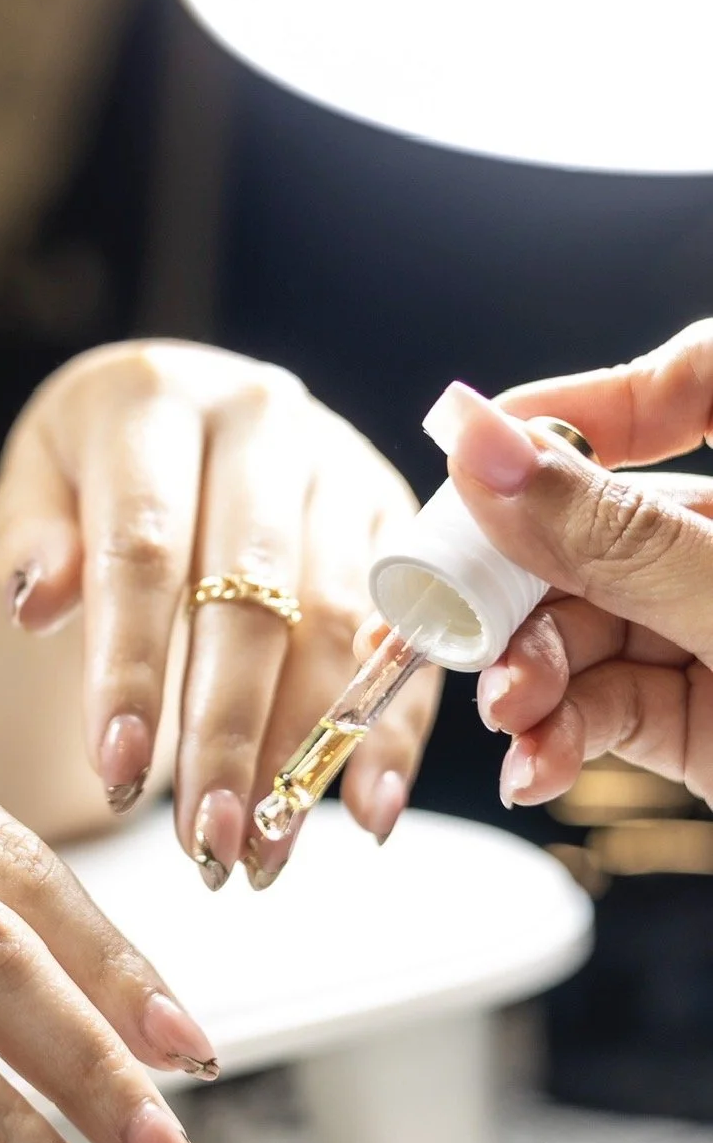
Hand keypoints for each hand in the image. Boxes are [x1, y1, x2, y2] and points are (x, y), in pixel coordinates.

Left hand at [0, 342, 440, 883]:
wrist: (189, 408)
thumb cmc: (95, 468)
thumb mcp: (34, 478)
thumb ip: (27, 536)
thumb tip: (36, 604)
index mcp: (156, 399)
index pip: (145, 550)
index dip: (133, 668)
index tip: (115, 775)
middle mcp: (266, 418)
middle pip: (253, 598)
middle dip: (229, 735)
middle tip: (207, 845)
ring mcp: (345, 464)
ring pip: (336, 625)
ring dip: (307, 751)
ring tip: (266, 852)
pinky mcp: (401, 515)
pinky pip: (410, 636)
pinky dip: (392, 731)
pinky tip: (365, 814)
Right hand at [413, 332, 712, 807]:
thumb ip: (620, 536)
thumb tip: (487, 448)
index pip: (699, 380)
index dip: (591, 404)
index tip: (491, 448)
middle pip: (608, 520)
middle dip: (526, 579)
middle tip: (455, 620)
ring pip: (594, 621)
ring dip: (532, 672)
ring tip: (510, 716)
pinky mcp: (703, 717)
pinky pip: (609, 702)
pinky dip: (560, 733)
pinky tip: (535, 762)